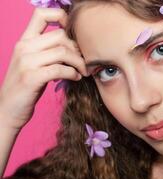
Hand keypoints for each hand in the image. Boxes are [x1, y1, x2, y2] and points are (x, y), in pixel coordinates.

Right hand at [0, 8, 87, 130]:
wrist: (8, 110)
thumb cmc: (26, 86)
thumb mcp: (34, 63)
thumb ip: (49, 51)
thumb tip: (77, 47)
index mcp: (24, 41)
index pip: (41, 14)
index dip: (61, 17)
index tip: (74, 34)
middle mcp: (24, 47)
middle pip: (60, 35)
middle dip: (78, 49)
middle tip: (84, 62)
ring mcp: (26, 62)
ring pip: (63, 51)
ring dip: (79, 62)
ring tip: (83, 71)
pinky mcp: (31, 78)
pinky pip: (60, 69)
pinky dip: (73, 73)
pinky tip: (76, 78)